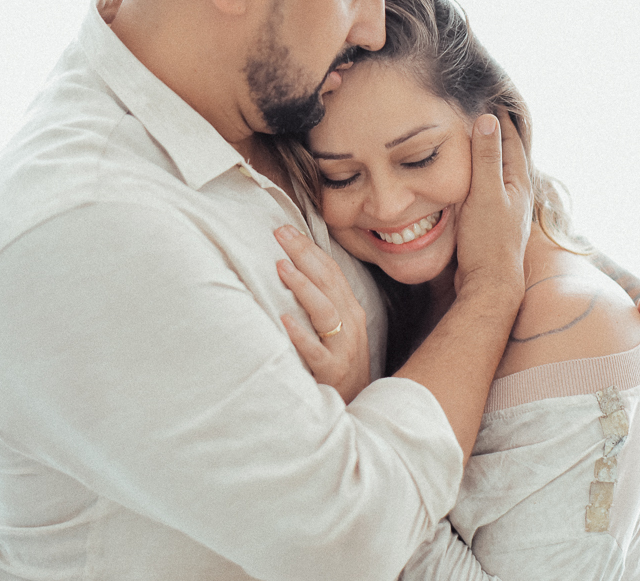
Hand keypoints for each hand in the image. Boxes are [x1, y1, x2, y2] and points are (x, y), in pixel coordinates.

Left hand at [274, 225, 370, 404]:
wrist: (359, 409)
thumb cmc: (339, 365)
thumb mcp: (336, 329)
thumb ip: (320, 302)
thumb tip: (291, 269)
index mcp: (350, 310)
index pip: (330, 271)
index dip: (308, 248)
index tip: (285, 229)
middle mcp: (351, 324)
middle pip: (328, 282)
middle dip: (304, 255)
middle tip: (280, 234)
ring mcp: (344, 348)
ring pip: (326, 311)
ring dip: (303, 287)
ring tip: (281, 268)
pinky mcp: (332, 373)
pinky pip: (316, 352)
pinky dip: (301, 335)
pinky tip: (284, 320)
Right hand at [452, 112, 531, 300]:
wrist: (490, 284)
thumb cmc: (488, 240)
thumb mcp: (485, 194)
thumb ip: (486, 159)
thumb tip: (488, 120)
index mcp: (518, 184)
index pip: (512, 141)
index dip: (502, 119)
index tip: (492, 98)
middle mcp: (515, 195)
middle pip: (508, 156)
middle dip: (498, 134)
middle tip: (486, 112)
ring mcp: (505, 210)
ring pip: (497, 174)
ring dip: (488, 156)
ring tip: (476, 140)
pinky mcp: (492, 224)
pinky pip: (486, 190)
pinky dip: (479, 177)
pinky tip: (468, 180)